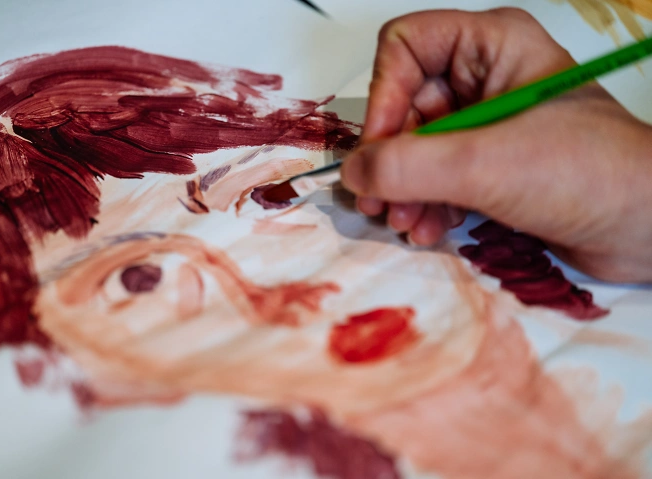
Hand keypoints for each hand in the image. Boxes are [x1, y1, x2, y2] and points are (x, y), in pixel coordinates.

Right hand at [341, 8, 651, 282]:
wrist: (645, 229)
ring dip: (403, 189)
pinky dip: (425, 204)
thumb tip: (355, 172)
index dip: (383, 95)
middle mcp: (484, 78)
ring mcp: (485, 124)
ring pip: (413, 147)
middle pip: (402, 104)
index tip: (380, 149)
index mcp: (492, 46)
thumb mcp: (487, 165)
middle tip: (379, 201)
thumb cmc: (590, 175)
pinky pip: (434, 176)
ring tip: (407, 222)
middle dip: (390, 159)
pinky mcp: (488, 165)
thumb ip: (410, 167)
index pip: (405, 47)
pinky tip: (430, 229)